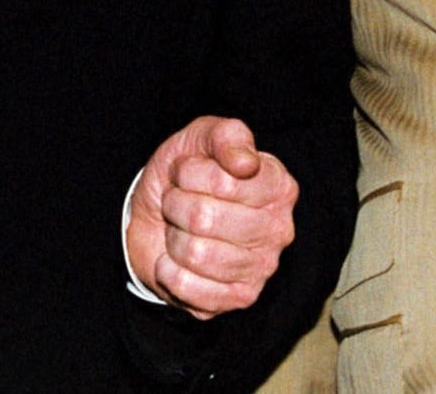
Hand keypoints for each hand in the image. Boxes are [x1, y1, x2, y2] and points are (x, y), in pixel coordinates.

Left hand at [126, 115, 296, 319]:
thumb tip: (245, 163)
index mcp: (278, 187)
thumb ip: (225, 137)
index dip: (189, 173)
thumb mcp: (201, 138)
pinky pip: (186, 286)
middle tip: (178, 201)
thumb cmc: (187, 174)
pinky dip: (168, 269)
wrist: (157, 214)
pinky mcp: (238, 299)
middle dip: (176, 204)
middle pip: (204, 218)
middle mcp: (278, 229)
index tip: (187, 172)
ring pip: (195, 253)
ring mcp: (261, 268)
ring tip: (180, 229)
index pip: (223, 181)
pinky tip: (177, 259)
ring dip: (173, 236)